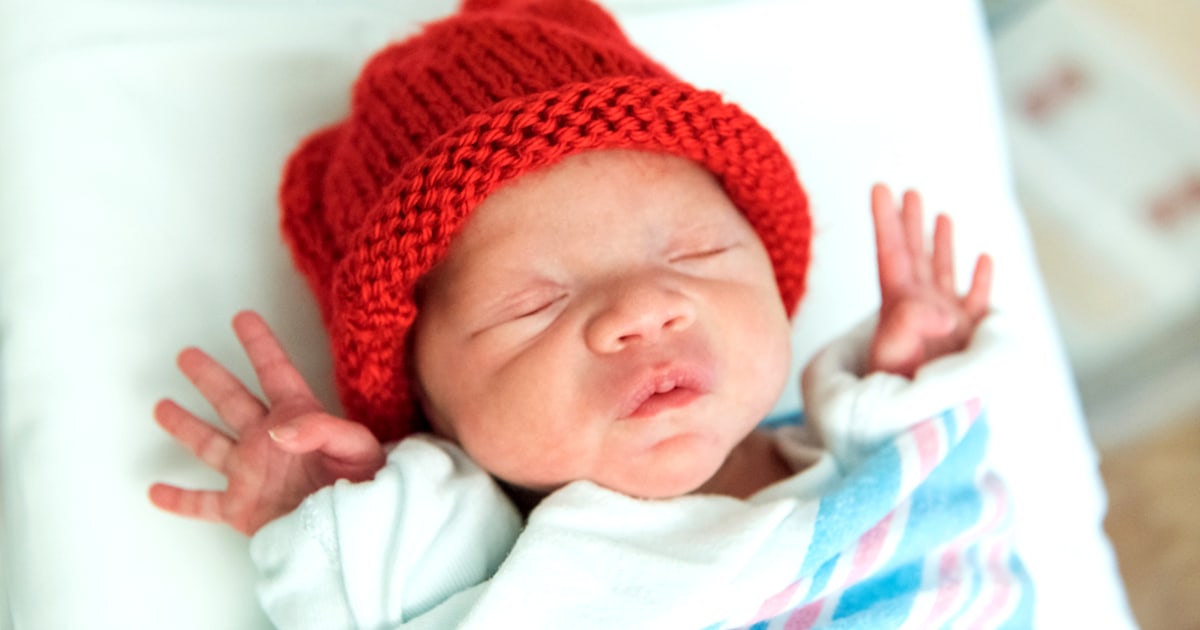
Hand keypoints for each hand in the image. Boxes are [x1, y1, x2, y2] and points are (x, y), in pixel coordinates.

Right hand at [149, 310, 385, 534]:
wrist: (358, 532)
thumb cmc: (368, 486)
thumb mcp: (357, 448)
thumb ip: (321, 429)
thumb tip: (277, 428)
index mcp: (299, 418)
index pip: (276, 373)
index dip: (260, 345)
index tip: (244, 318)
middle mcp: (268, 441)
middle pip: (231, 401)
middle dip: (209, 377)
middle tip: (186, 354)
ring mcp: (251, 474)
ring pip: (209, 445)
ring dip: (185, 427)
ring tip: (162, 407)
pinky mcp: (242, 508)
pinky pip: (202, 504)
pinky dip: (178, 499)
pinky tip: (156, 491)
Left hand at [867, 184, 991, 377]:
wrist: (916, 424)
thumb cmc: (894, 394)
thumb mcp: (891, 358)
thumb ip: (906, 328)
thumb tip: (940, 313)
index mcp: (897, 306)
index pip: (890, 255)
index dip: (885, 221)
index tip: (878, 188)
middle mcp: (921, 308)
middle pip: (915, 257)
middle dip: (911, 223)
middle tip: (908, 191)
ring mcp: (946, 321)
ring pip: (944, 274)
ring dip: (942, 245)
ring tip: (942, 216)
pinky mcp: (970, 338)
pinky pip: (977, 303)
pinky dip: (981, 281)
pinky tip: (984, 259)